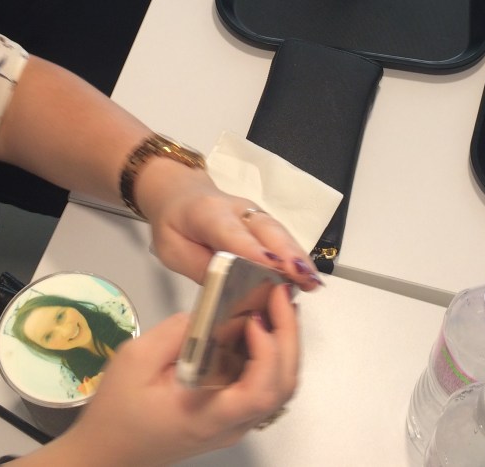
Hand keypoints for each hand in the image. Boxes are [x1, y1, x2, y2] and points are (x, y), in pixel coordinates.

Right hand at [43, 285, 298, 466]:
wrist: (108, 451)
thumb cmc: (117, 411)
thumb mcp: (135, 360)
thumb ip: (176, 332)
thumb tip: (210, 310)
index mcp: (207, 415)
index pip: (259, 392)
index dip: (268, 352)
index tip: (254, 318)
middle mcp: (230, 425)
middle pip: (281, 386)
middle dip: (288, 335)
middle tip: (278, 294)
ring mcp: (234, 423)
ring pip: (278, 387)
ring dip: (284, 343)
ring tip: (275, 303)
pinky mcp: (230, 415)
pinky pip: (263, 385)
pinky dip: (271, 353)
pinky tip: (260, 326)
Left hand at [136, 162, 324, 291]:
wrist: (180, 193)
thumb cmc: (175, 224)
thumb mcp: (172, 251)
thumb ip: (201, 269)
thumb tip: (231, 291)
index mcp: (208, 214)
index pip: (231, 233)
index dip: (252, 250)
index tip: (273, 265)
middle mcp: (237, 210)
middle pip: (266, 231)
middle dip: (287, 254)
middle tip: (305, 279)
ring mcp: (255, 214)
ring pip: (279, 234)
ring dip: (298, 257)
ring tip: (313, 281)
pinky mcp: (264, 223)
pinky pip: (282, 239)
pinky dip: (297, 257)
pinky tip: (308, 276)